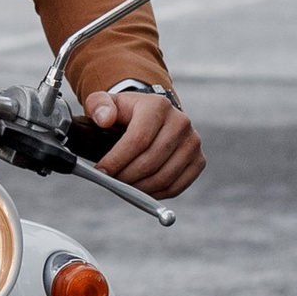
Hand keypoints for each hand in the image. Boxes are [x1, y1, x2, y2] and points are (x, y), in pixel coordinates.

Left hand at [83, 89, 204, 198]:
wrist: (152, 116)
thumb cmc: (126, 113)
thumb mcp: (106, 102)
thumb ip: (98, 105)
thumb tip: (104, 119)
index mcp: (158, 105)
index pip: (138, 139)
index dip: (117, 159)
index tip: (101, 171)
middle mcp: (180, 122)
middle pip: (151, 161)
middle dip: (126, 176)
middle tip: (111, 181)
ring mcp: (192, 142)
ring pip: (164, 177)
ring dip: (140, 188)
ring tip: (123, 186)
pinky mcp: (198, 160)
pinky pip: (176, 186)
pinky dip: (156, 193)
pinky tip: (140, 189)